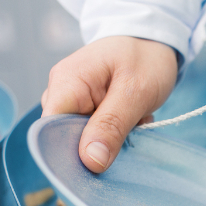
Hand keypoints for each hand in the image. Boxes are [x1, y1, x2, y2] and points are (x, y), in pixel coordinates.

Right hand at [41, 36, 178, 172]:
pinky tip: (134, 120)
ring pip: (85, 139)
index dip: (68, 153)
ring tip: (136, 120)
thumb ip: (112, 125)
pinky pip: (97, 133)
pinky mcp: (89, 109)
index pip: (50, 130)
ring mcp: (75, 101)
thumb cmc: (146, 58)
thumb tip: (90, 161)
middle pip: (66, 138)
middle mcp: (63, 93)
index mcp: (67, 83)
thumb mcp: (135, 92)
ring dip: (113, 139)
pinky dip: (118, 133)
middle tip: (130, 132)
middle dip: (99, 145)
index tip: (97, 165)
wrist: (155, 40)